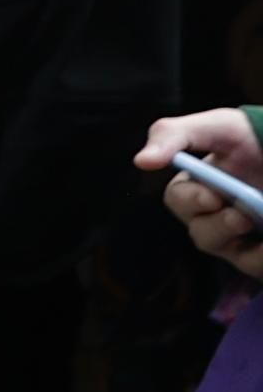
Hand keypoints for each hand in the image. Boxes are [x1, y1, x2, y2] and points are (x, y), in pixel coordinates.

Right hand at [143, 106, 262, 266]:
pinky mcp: (257, 253)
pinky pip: (253, 265)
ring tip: (255, 223)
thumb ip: (173, 135)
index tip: (212, 197)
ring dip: (242, 244)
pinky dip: (260, 258)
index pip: (179, 201)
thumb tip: (141, 161)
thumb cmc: (248, 138)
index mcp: (195, 187)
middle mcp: (213, 216)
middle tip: (242, 216)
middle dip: (220, 226)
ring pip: (227, 252)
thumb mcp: (218, 126)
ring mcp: (238, 238)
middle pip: (202, 234)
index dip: (192, 202)